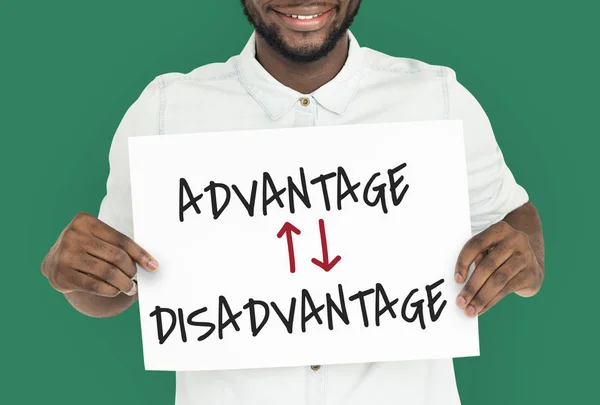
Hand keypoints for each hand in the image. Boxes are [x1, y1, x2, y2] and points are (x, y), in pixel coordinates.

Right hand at [42, 212, 157, 297]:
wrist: (53, 263)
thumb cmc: (85, 249)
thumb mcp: (97, 239)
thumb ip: (117, 246)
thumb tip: (148, 263)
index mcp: (85, 221)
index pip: (121, 239)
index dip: (140, 254)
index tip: (153, 266)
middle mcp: (73, 236)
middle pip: (116, 256)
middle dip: (131, 270)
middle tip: (137, 279)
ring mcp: (65, 256)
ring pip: (107, 272)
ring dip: (124, 283)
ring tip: (130, 288)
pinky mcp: (61, 275)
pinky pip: (95, 285)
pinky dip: (110, 290)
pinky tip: (116, 291)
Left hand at [454, 220, 543, 316]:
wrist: (532, 261)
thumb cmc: (501, 255)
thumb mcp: (489, 249)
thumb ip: (478, 258)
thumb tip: (462, 282)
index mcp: (500, 229)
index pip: (476, 244)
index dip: (464, 262)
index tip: (456, 280)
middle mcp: (515, 240)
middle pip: (488, 265)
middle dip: (472, 286)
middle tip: (460, 302)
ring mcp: (526, 257)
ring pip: (498, 280)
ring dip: (481, 297)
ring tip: (470, 310)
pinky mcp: (532, 274)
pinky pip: (507, 290)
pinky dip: (491, 301)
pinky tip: (481, 308)